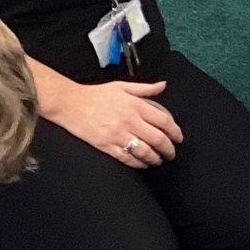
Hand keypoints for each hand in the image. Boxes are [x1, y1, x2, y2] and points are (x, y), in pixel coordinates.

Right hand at [48, 78, 181, 166]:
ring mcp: (118, 134)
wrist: (70, 103)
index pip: (163, 120)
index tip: (178, 138)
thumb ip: (145, 88)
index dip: (175, 131)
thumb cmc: (95, 94)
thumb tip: (163, 85)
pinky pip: (128, 158)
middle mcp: (129, 120)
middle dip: (168, 149)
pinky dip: (139, 163)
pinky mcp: (106, 145)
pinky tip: (143, 164)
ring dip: (155, 158)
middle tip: (171, 154)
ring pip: (145, 151)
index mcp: (135, 105)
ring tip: (159, 160)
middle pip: (157, 139)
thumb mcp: (122, 86)